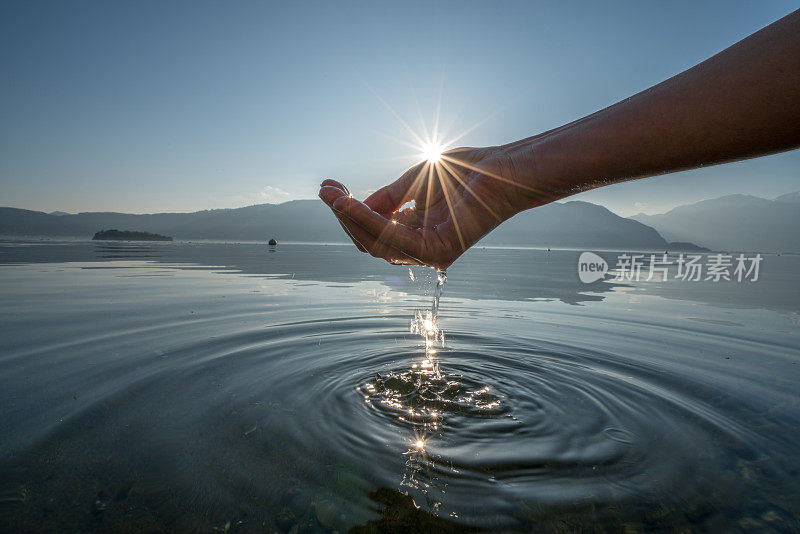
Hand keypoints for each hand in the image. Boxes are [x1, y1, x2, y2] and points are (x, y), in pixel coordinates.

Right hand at [318, 146, 537, 268]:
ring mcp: (430, 254)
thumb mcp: (413, 183)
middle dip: (344, 216)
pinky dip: (368, 220)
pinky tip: (349, 203)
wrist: (505, 169)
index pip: (373, 232)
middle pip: (369, 242)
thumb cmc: (467, 173)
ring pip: (376, 244)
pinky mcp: (437, 251)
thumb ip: (385, 198)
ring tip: (332, 196)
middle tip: (325, 190)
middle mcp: (422, 249)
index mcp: (418, 233)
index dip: (349, 212)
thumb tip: (349, 208)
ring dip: (350, 218)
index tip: (329, 188)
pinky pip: (392, 238)